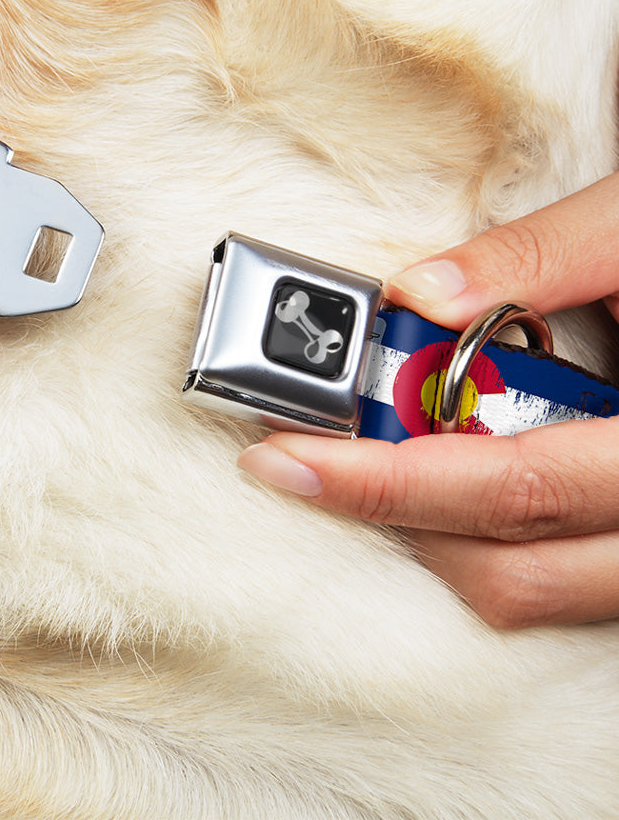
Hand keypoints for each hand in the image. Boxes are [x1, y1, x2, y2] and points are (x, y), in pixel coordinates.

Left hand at [239, 171, 618, 627]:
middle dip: (389, 515)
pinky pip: (562, 580)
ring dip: (436, 535)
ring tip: (370, 465)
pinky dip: (489, 539)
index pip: (512, 486)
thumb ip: (539, 256)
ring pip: (536, 591)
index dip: (385, 481)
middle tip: (303, 461)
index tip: (285, 457)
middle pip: (512, 568)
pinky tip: (448, 477)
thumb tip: (418, 292)